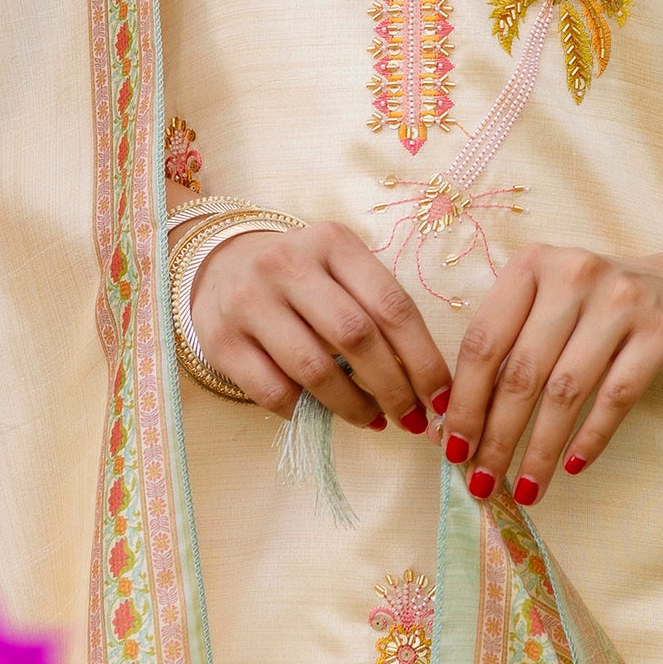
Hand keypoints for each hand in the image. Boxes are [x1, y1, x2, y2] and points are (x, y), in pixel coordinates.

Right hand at [189, 219, 451, 431]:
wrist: (221, 266)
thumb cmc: (301, 278)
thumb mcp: (340, 272)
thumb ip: (378, 312)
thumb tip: (428, 386)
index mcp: (332, 243)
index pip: (391, 304)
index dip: (423, 359)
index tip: (441, 398)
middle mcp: (288, 264)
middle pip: (356, 335)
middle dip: (393, 388)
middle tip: (412, 419)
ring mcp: (250, 301)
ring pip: (315, 368)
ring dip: (354, 406)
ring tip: (373, 420)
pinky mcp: (222, 340)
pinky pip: (273, 392)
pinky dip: (305, 412)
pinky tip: (321, 414)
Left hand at [442, 242, 662, 503]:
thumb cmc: (599, 307)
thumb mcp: (550, 304)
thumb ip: (509, 346)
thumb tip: (460, 423)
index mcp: (533, 265)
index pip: (484, 340)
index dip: (465, 400)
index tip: (452, 448)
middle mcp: (574, 274)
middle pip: (522, 371)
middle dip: (497, 435)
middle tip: (482, 481)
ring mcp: (621, 302)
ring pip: (566, 391)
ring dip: (540, 448)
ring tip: (525, 487)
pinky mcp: (660, 333)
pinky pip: (616, 398)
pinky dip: (590, 438)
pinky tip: (572, 466)